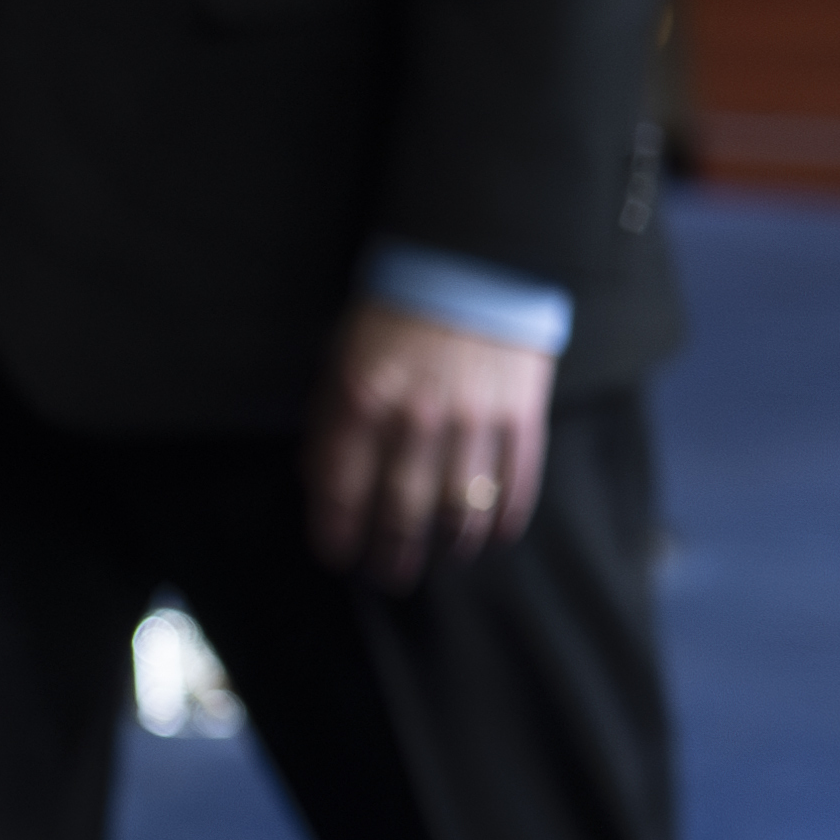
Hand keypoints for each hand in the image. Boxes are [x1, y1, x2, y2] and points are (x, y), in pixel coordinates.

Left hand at [304, 297, 556, 594]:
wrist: (467, 263)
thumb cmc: (392, 315)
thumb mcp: (339, 356)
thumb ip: (328, 420)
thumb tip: (317, 483)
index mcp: (361, 397)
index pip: (340, 488)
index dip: (335, 532)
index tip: (335, 555)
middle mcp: (416, 417)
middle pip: (401, 513)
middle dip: (389, 556)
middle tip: (386, 575)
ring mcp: (473, 420)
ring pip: (458, 512)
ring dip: (444, 548)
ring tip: (434, 561)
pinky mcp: (521, 419)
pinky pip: (513, 490)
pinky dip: (499, 523)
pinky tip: (486, 538)